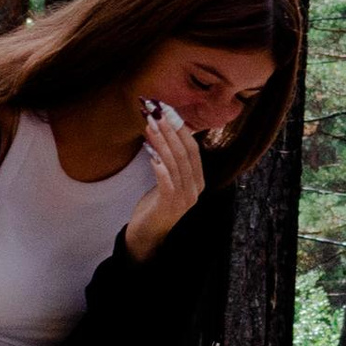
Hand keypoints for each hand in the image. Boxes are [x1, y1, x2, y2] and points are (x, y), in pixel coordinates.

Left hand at [123, 99, 206, 260]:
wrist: (147, 235)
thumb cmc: (155, 205)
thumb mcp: (167, 180)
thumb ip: (170, 161)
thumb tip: (163, 130)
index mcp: (198, 180)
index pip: (193, 149)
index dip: (181, 128)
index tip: (167, 109)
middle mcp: (195, 189)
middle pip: (185, 153)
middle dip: (170, 130)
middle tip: (156, 111)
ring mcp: (185, 199)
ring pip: (175, 164)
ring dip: (162, 142)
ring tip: (149, 125)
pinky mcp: (170, 206)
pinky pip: (167, 182)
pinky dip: (159, 166)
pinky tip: (150, 153)